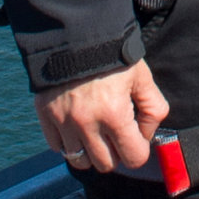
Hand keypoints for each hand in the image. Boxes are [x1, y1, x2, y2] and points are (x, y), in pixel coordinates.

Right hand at [38, 61, 170, 173]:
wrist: (74, 33)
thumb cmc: (112, 55)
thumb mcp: (142, 77)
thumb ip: (154, 109)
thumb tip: (146, 136)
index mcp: (115, 114)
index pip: (133, 158)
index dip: (139, 150)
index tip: (135, 137)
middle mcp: (86, 124)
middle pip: (105, 164)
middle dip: (115, 153)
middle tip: (115, 133)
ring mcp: (63, 122)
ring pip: (79, 161)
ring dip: (90, 152)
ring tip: (95, 132)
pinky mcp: (45, 116)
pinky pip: (56, 147)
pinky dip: (67, 142)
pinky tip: (76, 124)